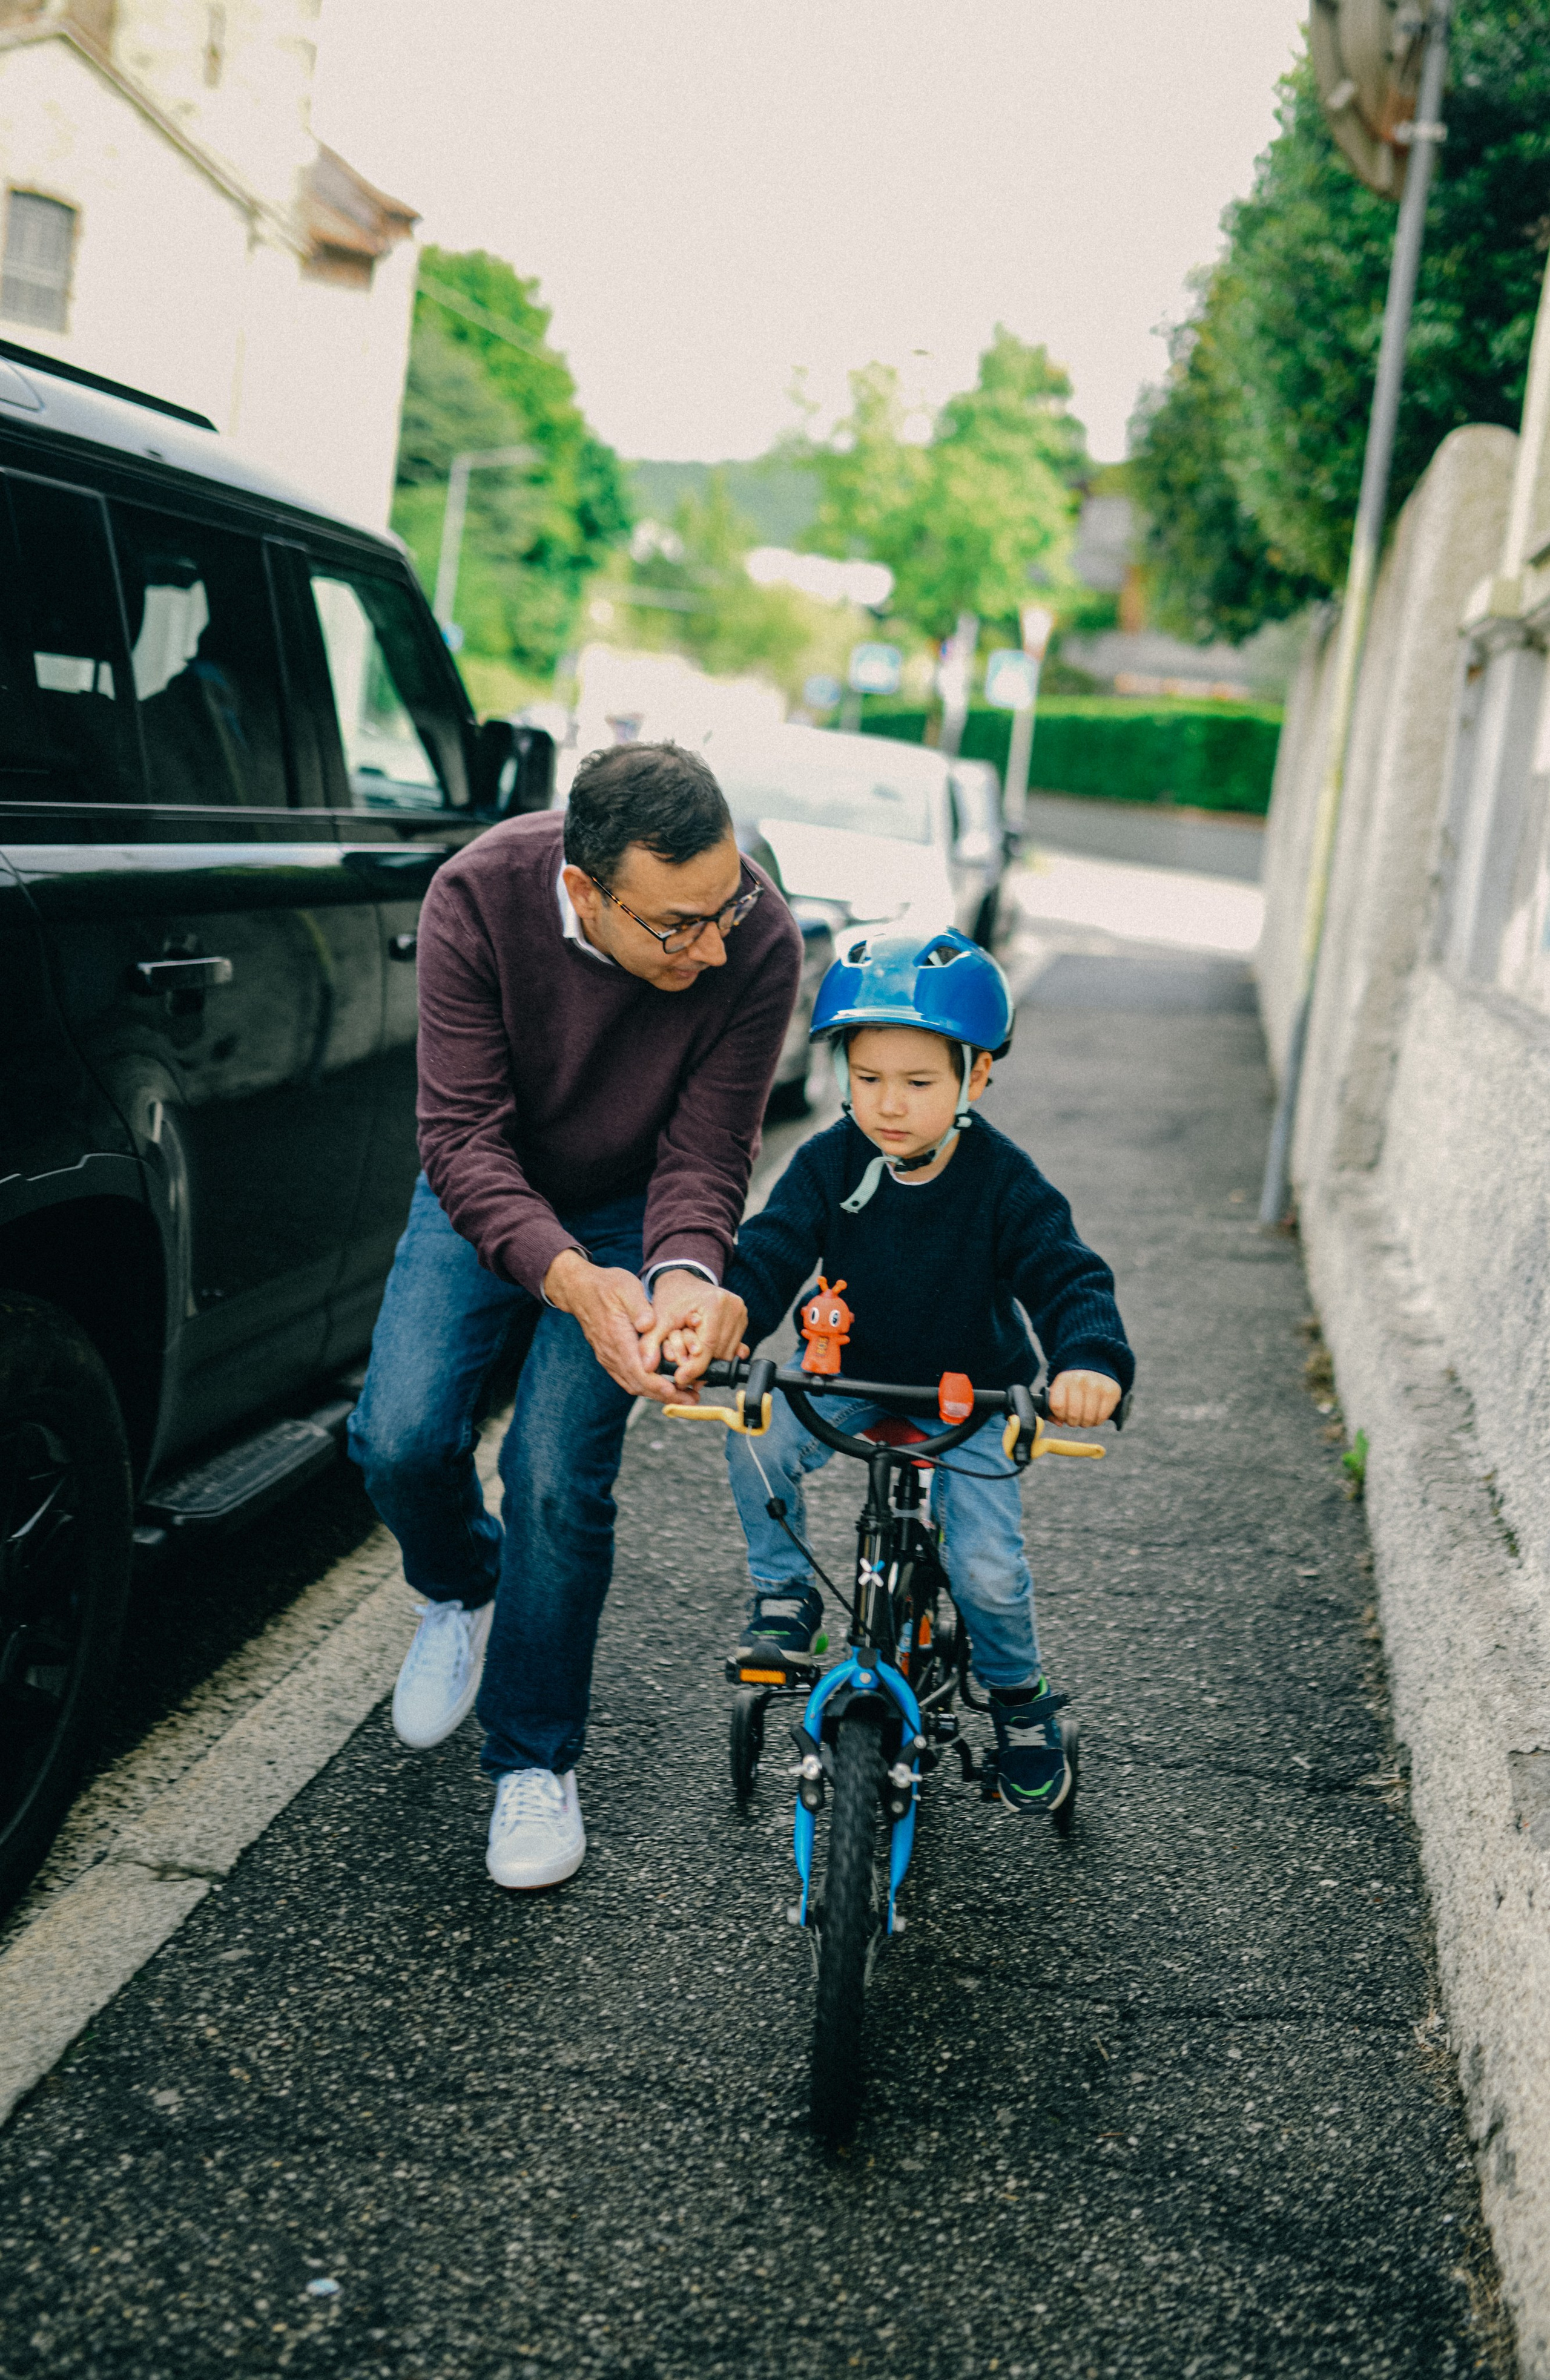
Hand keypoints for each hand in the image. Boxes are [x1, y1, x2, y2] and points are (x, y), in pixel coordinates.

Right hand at [542, 1249, 667, 1402]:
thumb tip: (649, 1325)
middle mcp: (611, 1354)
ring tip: (682, 1396)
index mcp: (617, 1338)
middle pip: (637, 1384)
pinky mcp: (608, 1358)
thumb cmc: (607, 1286)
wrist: (579, 1290)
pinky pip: (626, 1379)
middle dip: (664, 1395)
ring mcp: (608, 1358)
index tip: (678, 1392)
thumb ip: (639, 1307)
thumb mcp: (626, 1287)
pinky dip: (645, 1386)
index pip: (638, 1371)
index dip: (658, 1385)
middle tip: (691, 1400)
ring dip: (656, 1394)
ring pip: (632, 1385)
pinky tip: (662, 1386)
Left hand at [639, 1271, 748, 1394]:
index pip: (708, 1346)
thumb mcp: (657, 1320)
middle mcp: (733, 1307)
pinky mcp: (742, 1319)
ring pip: (728, 1353)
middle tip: (683, 1373)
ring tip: (691, 1360)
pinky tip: (703, 1353)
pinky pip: (733, 1347)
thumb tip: (648, 1367)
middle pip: (719, 1352)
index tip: (680, 1378)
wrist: (682, 1281)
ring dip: (710, 1362)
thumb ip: (650, 1343)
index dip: (694, 1367)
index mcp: (715, 1303)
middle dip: (701, 1366)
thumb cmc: (670, 1299)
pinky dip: (718, 1354)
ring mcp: (740, 1313)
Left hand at [1048, 1369, 1120, 1428]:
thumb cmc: (1074, 1386)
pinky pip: (1102, 1417)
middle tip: (1075, 1420)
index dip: (1059, 1416)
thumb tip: (1059, 1423)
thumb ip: (1053, 1409)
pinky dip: (1097, 1422)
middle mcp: (1080, 1380)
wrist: (1095, 1369)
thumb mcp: (1060, 1390)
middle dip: (1073, 1422)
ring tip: (1085, 1419)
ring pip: (1088, 1418)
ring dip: (1085, 1423)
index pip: (1057, 1406)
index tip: (1063, 1416)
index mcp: (1064, 1379)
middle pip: (1073, 1414)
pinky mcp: (1111, 1392)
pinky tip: (1095, 1417)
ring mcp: (1097, 1386)